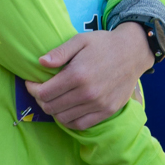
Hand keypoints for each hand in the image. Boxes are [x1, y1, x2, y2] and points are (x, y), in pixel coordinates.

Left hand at [32, 25, 151, 130]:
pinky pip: (80, 125)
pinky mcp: (107, 111)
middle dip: (41, 100)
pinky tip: (67, 109)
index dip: (32, 89)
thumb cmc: (104, 44)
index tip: (31, 83)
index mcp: (77, 74)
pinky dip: (69, 120)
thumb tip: (40, 63)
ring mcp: (98, 104)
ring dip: (54, 111)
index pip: (44, 92)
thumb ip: (59, 52)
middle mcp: (87, 93)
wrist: (133, 52)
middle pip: (51, 107)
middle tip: (41, 91)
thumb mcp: (80, 40)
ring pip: (63, 118)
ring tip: (54, 99)